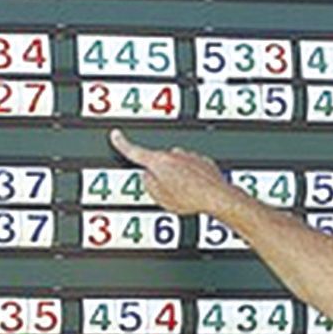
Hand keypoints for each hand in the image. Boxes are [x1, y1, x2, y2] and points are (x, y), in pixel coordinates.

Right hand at [108, 128, 234, 216]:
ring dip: (178, 178)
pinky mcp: (203, 160)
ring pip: (176, 166)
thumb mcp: (160, 198)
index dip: (122, 143)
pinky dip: (192, 179)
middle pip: (158, 163)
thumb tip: (148, 176)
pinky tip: (197, 192)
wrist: (217, 197)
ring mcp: (189, 155)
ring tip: (187, 196)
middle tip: (170, 194)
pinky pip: (191, 169)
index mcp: (158, 162)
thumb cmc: (190, 198)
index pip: (134, 151)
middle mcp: (173, 154)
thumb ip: (148, 184)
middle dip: (161, 176)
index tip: (116, 135)